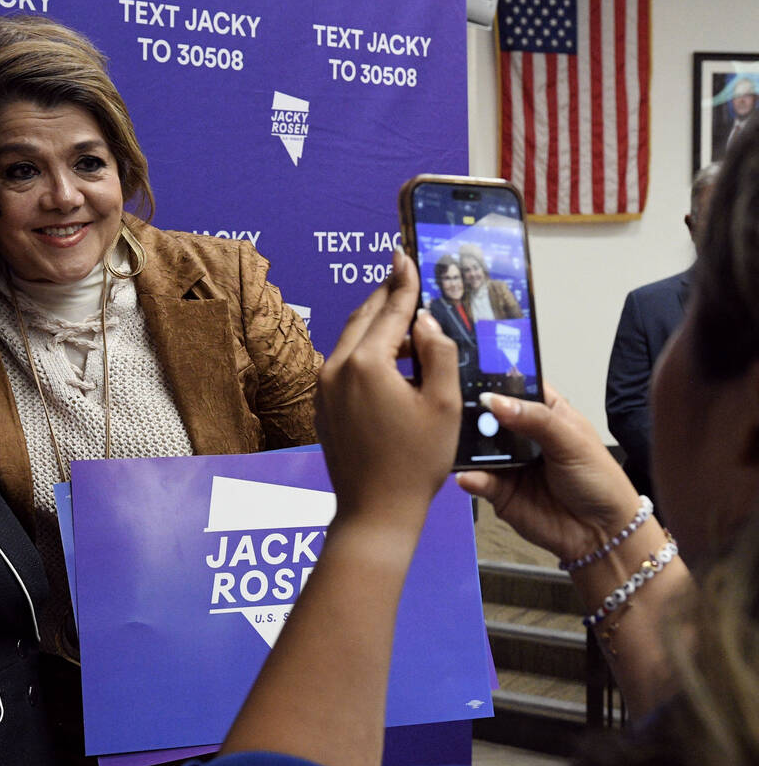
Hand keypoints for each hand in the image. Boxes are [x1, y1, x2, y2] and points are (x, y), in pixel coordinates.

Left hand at [314, 250, 460, 532]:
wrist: (375, 510)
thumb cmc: (414, 462)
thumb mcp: (443, 403)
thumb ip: (437, 352)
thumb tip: (425, 320)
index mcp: (366, 363)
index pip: (390, 310)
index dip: (403, 282)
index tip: (406, 255)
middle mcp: (336, 368)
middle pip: (363, 317)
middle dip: (386, 295)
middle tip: (403, 272)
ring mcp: (323, 387)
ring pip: (350, 338)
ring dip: (375, 322)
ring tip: (400, 309)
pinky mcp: (321, 404)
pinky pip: (343, 362)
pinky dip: (363, 348)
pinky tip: (384, 352)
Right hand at [456, 385, 640, 561]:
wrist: (601, 534)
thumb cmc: (597, 479)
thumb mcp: (571, 441)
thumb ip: (535, 419)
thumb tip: (493, 401)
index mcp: (543, 412)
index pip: (515, 385)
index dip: (494, 376)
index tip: (467, 365)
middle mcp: (519, 433)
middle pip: (488, 414)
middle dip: (471, 409)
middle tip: (450, 402)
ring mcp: (506, 462)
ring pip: (476, 446)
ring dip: (465, 443)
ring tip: (452, 437)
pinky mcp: (496, 490)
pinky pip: (477, 479)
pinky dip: (470, 476)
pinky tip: (467, 474)